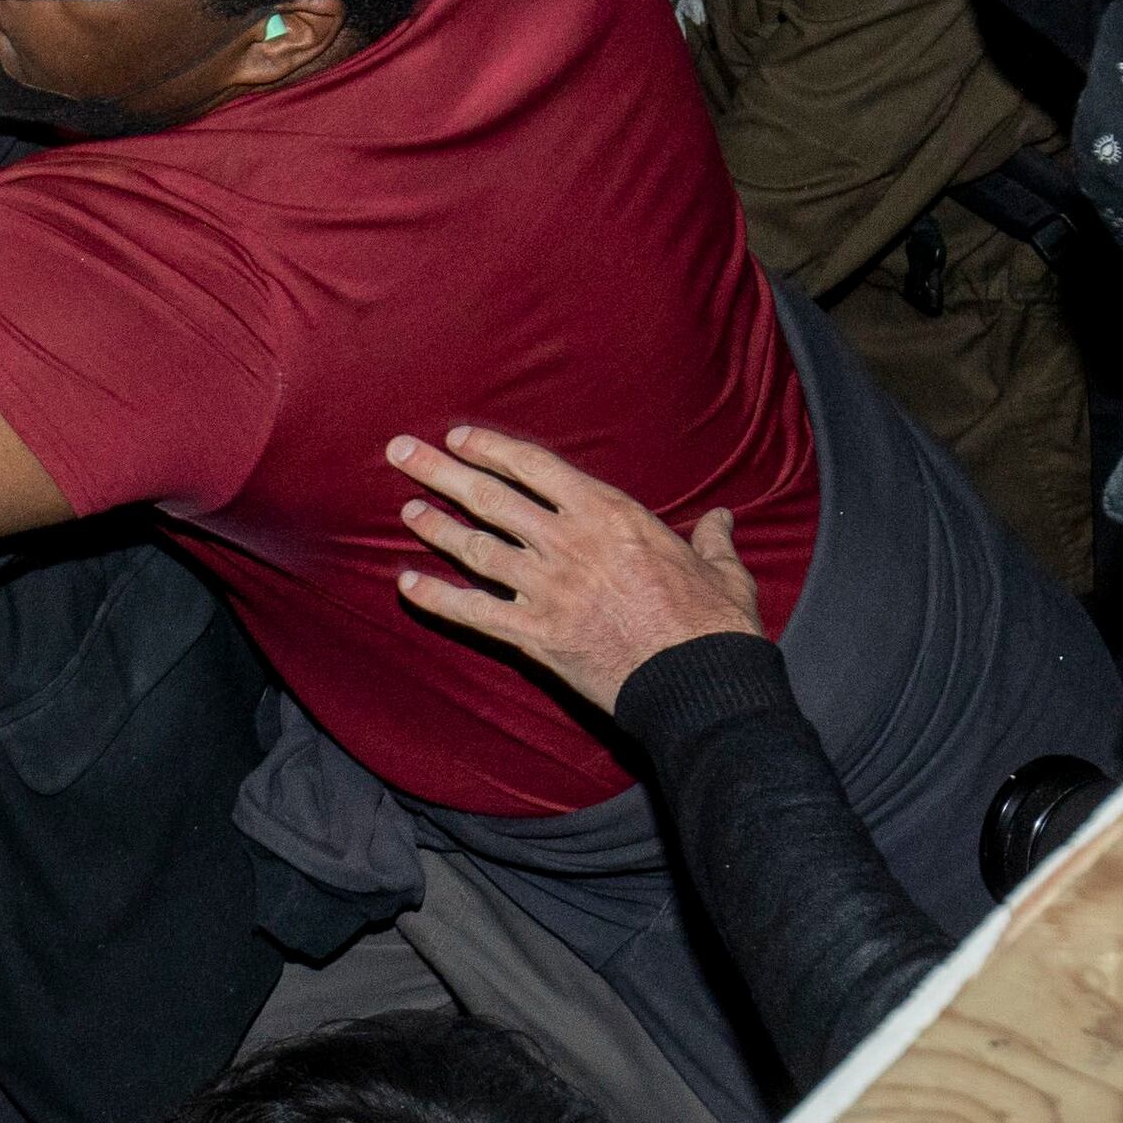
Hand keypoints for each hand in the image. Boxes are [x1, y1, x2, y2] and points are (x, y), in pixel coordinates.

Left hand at [385, 425, 760, 713]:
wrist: (699, 684)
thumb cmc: (714, 626)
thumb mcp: (722, 571)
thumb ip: (713, 541)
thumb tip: (723, 520)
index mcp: (610, 515)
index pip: (534, 468)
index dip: (491, 449)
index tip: (458, 438)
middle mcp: (568, 542)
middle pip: (489, 497)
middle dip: (439, 471)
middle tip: (398, 452)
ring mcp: (546, 587)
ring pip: (474, 547)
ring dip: (434, 528)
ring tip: (406, 511)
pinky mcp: (534, 634)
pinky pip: (472, 611)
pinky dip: (436, 598)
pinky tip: (406, 585)